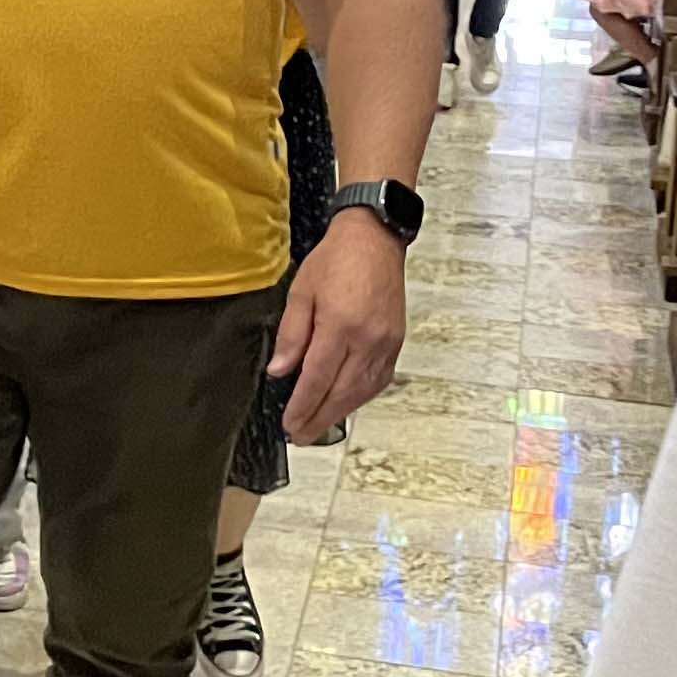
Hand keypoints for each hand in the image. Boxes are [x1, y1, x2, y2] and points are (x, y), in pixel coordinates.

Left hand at [267, 211, 406, 440]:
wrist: (374, 240)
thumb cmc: (335, 260)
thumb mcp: (301, 292)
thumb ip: (292, 335)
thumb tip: (280, 372)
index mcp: (341, 325)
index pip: (318, 378)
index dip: (303, 406)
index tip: (289, 424)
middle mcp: (368, 339)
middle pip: (342, 392)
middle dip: (320, 418)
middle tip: (301, 436)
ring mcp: (386, 342)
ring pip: (363, 390)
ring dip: (340, 412)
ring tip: (318, 426)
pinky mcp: (396, 342)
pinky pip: (379, 379)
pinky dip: (361, 397)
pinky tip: (346, 403)